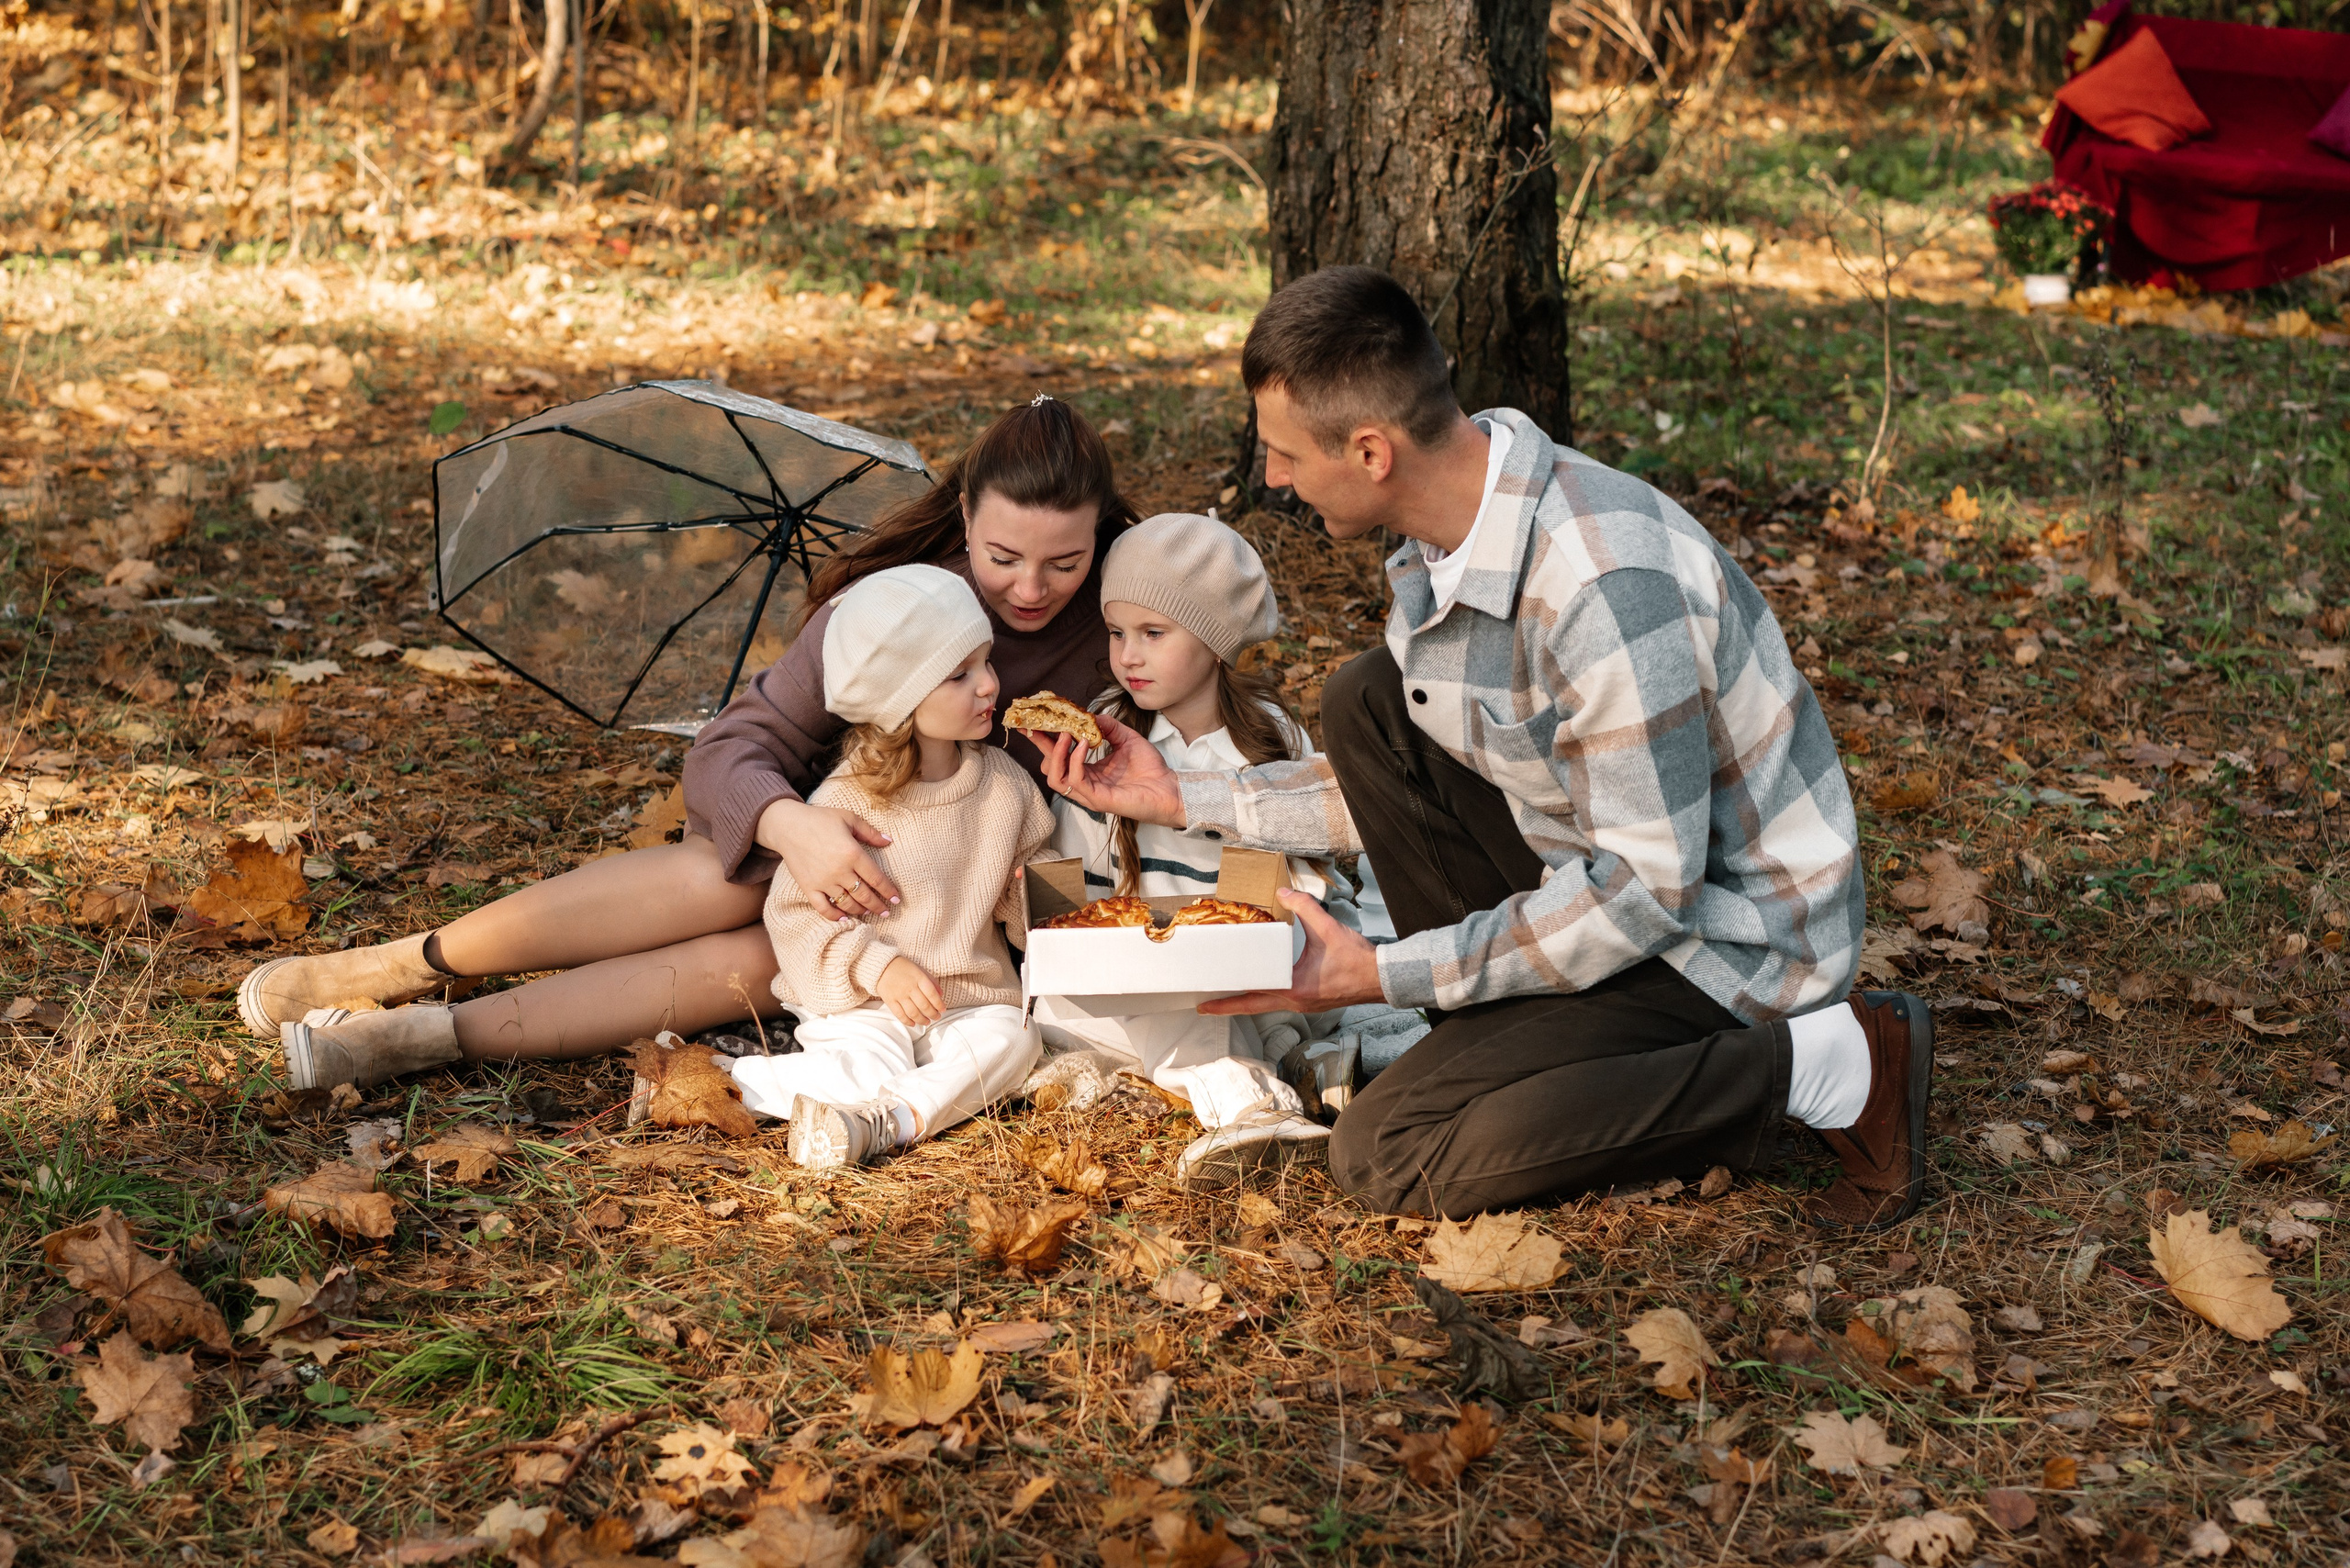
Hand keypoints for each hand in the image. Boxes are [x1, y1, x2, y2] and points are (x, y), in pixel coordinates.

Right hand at [758, 799, 899, 921]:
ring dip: (860, 911)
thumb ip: (870, 832)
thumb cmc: (820, 819)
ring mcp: (823, 881)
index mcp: (852, 853)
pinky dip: (835, 916)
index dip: (889, 891)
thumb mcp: (848, 818)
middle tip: (886, 912)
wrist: (787, 825)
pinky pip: (823, 908)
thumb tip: (889, 841)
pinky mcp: (808, 887)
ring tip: (868, 912)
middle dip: (878, 906)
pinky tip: (844, 918)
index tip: (897, 899)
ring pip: (847, 904)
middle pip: (864, 895)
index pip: (877, 879)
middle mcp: (840, 871)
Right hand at [877, 955, 943, 1026]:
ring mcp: (899, 995)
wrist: (881, 966)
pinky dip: (908, 1021)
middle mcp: (909, 987)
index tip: (942, 1009)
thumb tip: (941, 995)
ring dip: (922, 1020)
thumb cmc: (903, 967)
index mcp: (918, 978)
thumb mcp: (920, 969)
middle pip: (924, 1006)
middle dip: (933, 1014)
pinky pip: (900, 1015)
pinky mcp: (890, 1001)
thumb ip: (931, 981)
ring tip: (927, 1022)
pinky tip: (913, 1023)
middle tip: (937, 1017)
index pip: (932, 994)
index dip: (939, 1004)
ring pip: (913, 1013)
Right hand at [1022, 710, 1185, 827]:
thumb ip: (1109, 727)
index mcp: (1087, 770)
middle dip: (1041, 745)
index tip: (1034, 720)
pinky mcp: (1098, 799)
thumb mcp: (1126, 739)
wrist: (1169, 788)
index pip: (1058, 755)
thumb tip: (1091, 714)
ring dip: (1056, 753)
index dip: (1044, 738)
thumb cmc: (1150, 768)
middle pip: (1049, 767)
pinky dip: (1075, 760)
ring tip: (1065, 734)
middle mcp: (1084, 783)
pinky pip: (1076, 780)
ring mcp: (1089, 793)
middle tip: (1037, 725)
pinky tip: (1083, 744)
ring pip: (1055, 777)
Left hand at [1199, 889, 1386, 1014]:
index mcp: (1295, 989)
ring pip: (1267, 1006)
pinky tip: (1260, 985)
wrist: (1383, 977)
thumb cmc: (1358, 960)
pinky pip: (1280, 1001)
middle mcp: (1296, 1002)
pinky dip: (1264, 996)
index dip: (1227, 1000)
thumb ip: (1305, 907)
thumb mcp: (1328, 928)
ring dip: (1246, 1001)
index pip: (1253, 996)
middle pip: (1253, 1007)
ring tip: (1226, 994)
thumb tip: (1284, 892)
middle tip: (1204, 1006)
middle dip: (1228, 1007)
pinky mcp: (1311, 1001)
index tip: (1205, 1002)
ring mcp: (1304, 1004)